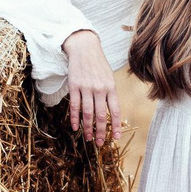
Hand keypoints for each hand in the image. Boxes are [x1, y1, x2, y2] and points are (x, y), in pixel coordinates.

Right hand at [63, 30, 120, 145]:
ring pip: (87, 113)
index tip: (115, 138)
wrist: (84, 48)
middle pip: (100, 115)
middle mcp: (99, 89)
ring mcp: (86, 88)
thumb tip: (111, 113)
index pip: (115, 110)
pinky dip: (74, 118)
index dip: (116, 126)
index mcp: (111, 88)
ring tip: (88, 138)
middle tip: (99, 143)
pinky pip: (74, 106)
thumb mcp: (109, 78)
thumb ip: (110, 94)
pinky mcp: (74, 86)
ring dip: (87, 128)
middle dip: (100, 131)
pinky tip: (75, 127)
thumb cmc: (98, 64)